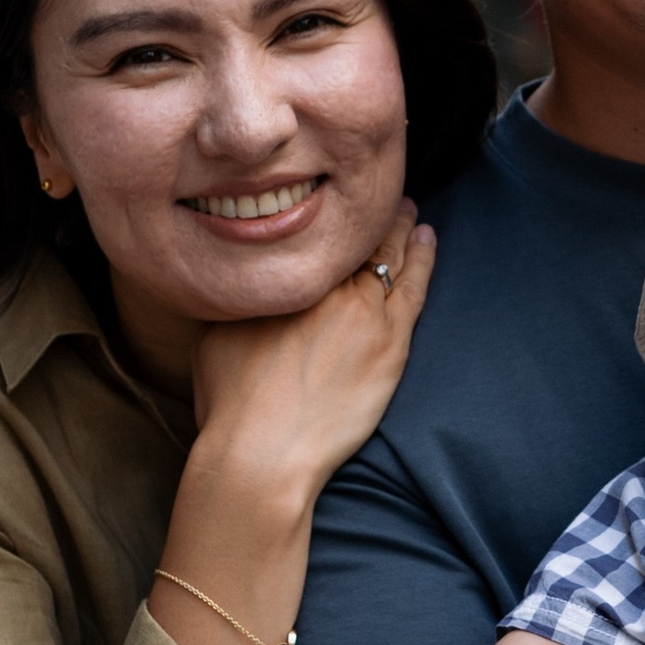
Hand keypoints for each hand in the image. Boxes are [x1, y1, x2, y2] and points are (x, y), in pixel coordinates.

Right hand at [187, 203, 436, 512]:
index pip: (314, 231)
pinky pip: (415, 287)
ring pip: (390, 253)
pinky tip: (428, 238)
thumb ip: (242, 299)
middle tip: (380, 193)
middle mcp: (325, 283)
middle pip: (354, 234)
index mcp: (283, 277)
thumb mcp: (216, 334)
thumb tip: (248, 281)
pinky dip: (423, 257)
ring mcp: (365, 310)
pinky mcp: (392, 343)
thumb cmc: (231, 402)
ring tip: (409, 209)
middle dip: (369, 211)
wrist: (263, 451)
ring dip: (401, 225)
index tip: (333, 202)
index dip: (327, 214)